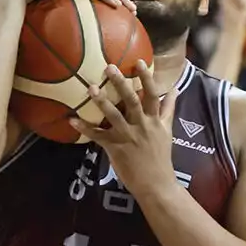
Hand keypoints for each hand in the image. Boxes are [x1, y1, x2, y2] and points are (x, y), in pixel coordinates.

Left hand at [68, 61, 175, 193]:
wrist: (157, 183)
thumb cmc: (161, 156)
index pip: (152, 95)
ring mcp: (128, 136)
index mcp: (155, 120)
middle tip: (109, 67)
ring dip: (102, 101)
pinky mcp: (115, 148)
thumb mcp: (168, 130)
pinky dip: (84, 128)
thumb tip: (174, 89)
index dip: (146, 78)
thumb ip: (168, 109)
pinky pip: (97, 136)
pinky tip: (72, 120)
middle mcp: (142, 125)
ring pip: (114, 115)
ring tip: (91, 88)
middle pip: (132, 100)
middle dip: (121, 83)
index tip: (139, 61)